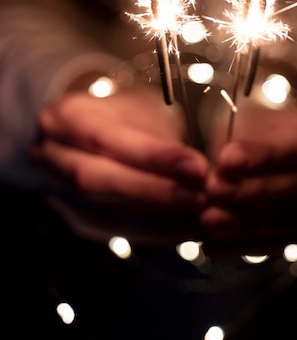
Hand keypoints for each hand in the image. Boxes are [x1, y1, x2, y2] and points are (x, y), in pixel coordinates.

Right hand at [30, 86, 208, 243]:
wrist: (94, 129)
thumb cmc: (124, 113)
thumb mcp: (140, 106)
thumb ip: (160, 134)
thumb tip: (202, 168)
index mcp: (66, 116)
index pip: (105, 139)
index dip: (152, 156)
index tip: (197, 167)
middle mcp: (52, 155)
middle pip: (96, 180)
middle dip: (154, 192)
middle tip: (201, 196)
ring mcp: (58, 192)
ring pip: (103, 214)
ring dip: (158, 219)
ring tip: (201, 216)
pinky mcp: (77, 220)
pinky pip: (115, 233)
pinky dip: (156, 234)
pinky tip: (187, 230)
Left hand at [201, 103, 296, 254]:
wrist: (290, 154)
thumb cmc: (270, 131)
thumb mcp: (258, 120)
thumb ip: (240, 140)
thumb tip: (210, 170)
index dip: (265, 155)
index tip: (226, 160)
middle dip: (252, 191)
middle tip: (212, 189)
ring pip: (290, 221)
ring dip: (244, 222)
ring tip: (207, 219)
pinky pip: (278, 243)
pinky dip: (243, 243)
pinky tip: (213, 241)